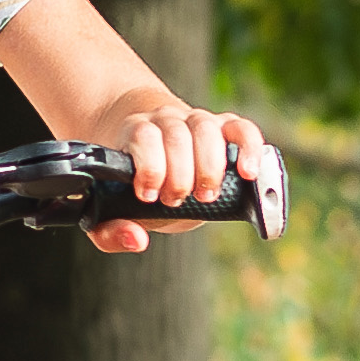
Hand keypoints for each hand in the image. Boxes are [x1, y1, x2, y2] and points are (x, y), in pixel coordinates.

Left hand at [87, 102, 268, 254]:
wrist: (150, 152)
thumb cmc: (132, 186)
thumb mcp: (112, 210)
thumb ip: (111, 231)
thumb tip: (136, 240)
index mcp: (134, 133)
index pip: (143, 136)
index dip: (149, 166)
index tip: (148, 195)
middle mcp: (165, 120)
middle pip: (176, 135)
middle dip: (179, 175)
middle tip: (175, 201)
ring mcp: (196, 120)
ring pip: (205, 128)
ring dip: (209, 166)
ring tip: (205, 196)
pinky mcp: (224, 126)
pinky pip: (241, 128)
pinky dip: (248, 148)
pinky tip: (247, 173)